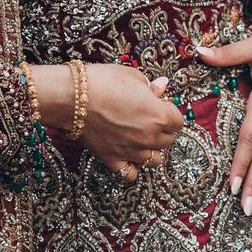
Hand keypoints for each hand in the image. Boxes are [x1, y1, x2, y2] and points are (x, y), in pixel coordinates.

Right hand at [40, 63, 184, 179]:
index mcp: (158, 116)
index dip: (170, 113)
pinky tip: (128, 157)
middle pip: (168, 141)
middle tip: (150, 119)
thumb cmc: (103, 82)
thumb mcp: (133, 77)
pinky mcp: (112, 160)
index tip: (161, 106)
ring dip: (151, 150)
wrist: (73, 98)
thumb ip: (151, 86)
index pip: (178, 122)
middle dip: (163, 130)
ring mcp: (131, 152)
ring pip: (153, 160)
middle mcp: (148, 138)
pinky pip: (130, 174)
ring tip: (140, 138)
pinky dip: (132, 168)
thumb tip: (161, 86)